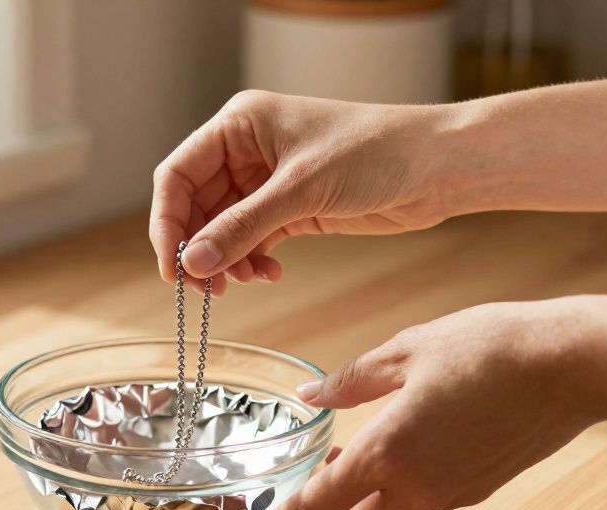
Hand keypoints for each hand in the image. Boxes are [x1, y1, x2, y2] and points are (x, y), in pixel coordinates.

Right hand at [150, 90, 457, 292]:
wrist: (438, 166)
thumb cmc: (377, 152)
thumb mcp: (302, 190)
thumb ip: (243, 227)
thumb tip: (193, 263)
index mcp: (239, 124)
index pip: (178, 174)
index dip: (168, 222)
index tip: (173, 266)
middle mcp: (247, 150)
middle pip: (195, 206)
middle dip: (198, 248)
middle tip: (207, 289)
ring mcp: (268, 181)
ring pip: (222, 228)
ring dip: (225, 260)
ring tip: (242, 283)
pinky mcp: (292, 208)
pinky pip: (252, 239)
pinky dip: (252, 260)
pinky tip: (268, 273)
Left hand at [231, 298, 598, 509]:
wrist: (573, 365)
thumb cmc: (489, 348)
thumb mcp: (406, 350)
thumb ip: (350, 381)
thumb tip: (309, 397)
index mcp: (386, 453)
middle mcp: (415, 488)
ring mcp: (449, 494)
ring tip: (320, 482)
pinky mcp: (476, 489)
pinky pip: (416, 501)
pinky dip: (384, 494)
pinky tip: (377, 462)